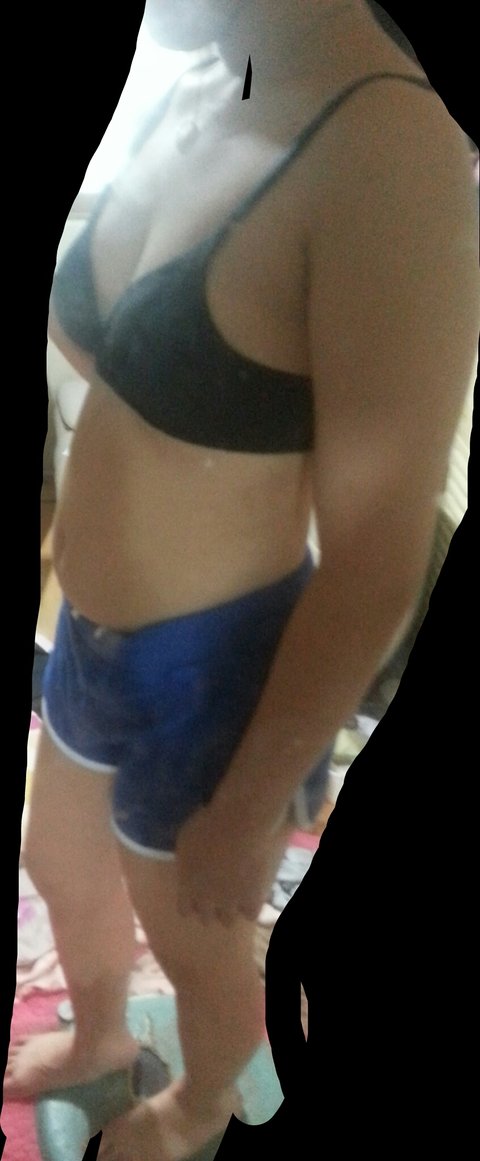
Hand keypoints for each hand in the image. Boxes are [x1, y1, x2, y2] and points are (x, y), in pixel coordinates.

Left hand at [175, 801, 286, 926]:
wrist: (243, 825)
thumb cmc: (209, 824)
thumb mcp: (185, 838)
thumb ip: (185, 857)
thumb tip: (189, 861)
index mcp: (187, 886)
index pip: (184, 909)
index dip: (191, 901)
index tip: (198, 891)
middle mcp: (206, 901)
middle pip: (206, 917)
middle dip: (210, 907)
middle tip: (219, 891)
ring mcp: (230, 903)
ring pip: (228, 921)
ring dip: (231, 909)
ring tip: (237, 895)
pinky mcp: (253, 901)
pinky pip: (251, 914)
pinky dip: (251, 905)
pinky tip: (254, 892)